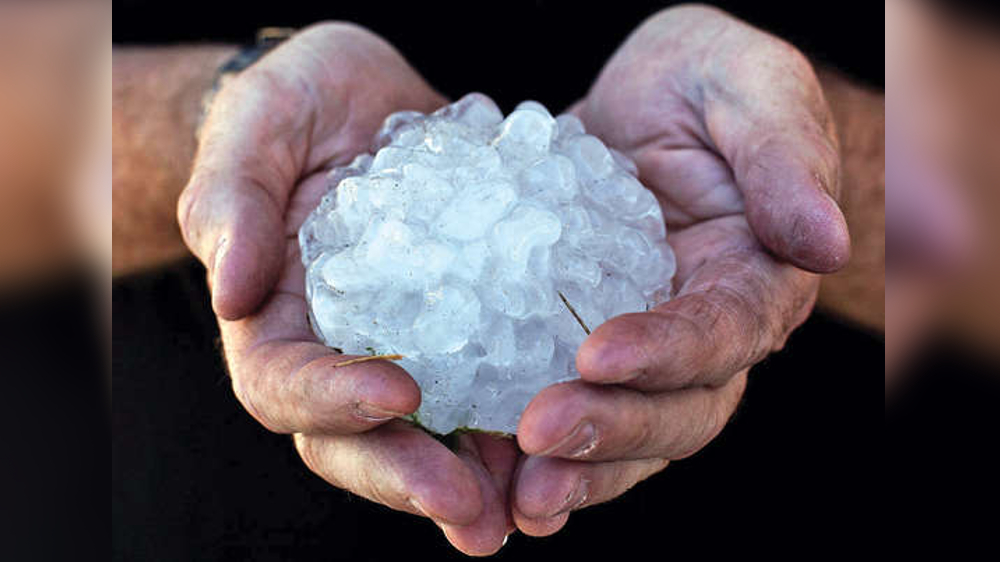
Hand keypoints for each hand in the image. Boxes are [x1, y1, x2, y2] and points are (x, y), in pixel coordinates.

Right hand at [177, 23, 512, 554]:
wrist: (361, 101)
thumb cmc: (293, 107)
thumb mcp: (256, 126)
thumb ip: (231, 201)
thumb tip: (231, 290)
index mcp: (274, 319)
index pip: (283, 383)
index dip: (333, 399)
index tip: (398, 394)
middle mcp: (340, 351)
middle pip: (358, 441)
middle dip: (412, 478)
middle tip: (474, 512)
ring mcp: (406, 347)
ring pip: (432, 435)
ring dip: (481, 479)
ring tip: (534, 506)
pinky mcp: (467, 326)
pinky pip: (492, 382)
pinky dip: (525, 417)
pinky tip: (575, 431)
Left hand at [511, 5, 850, 534]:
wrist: (649, 101)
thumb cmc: (708, 81)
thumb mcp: (748, 84)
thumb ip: (784, 154)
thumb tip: (823, 242)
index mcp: (754, 275)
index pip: (723, 329)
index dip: (668, 351)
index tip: (598, 355)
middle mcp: (706, 330)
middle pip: (678, 407)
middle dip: (612, 429)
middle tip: (538, 436)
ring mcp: (646, 348)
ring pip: (629, 431)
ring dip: (577, 468)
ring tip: (520, 494)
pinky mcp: (583, 345)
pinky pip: (570, 406)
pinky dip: (535, 450)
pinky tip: (489, 471)